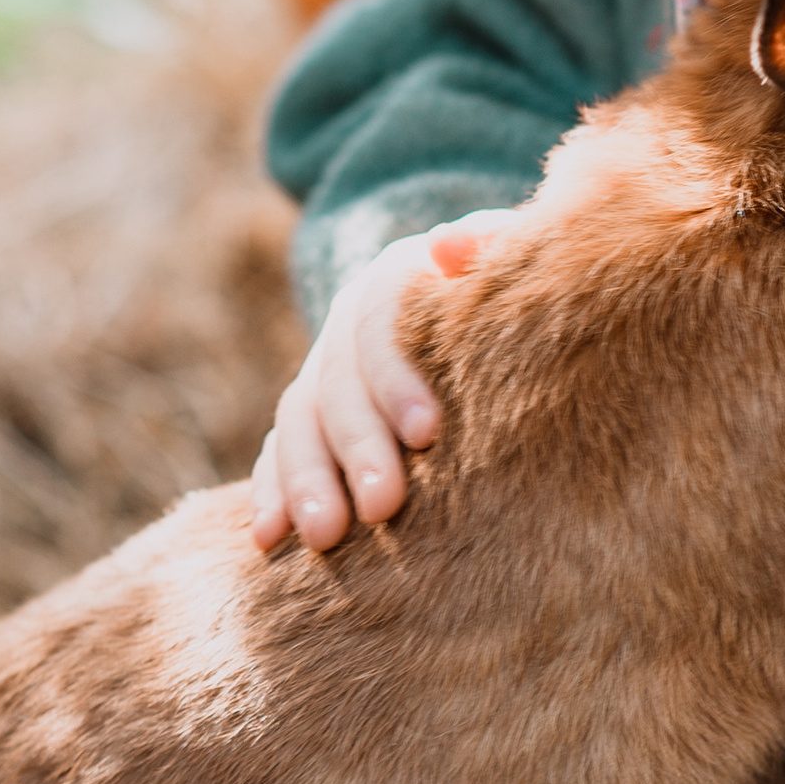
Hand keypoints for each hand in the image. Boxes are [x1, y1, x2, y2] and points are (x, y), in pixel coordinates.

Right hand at [250, 212, 510, 549]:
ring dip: (305, 480)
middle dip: (356, 447)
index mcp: (395, 277)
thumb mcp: (514, 260)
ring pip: (298, 422)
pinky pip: (278, 452)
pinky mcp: (309, 417)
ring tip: (325, 537)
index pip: (382, 320)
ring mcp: (322, 370)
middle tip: (384, 508)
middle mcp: (348, 323)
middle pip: (336, 382)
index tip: (427, 433)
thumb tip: (447, 244)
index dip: (397, 376)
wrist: (478, 310)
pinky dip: (271, 492)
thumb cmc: (511, 296)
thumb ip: (491, 247)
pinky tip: (270, 539)